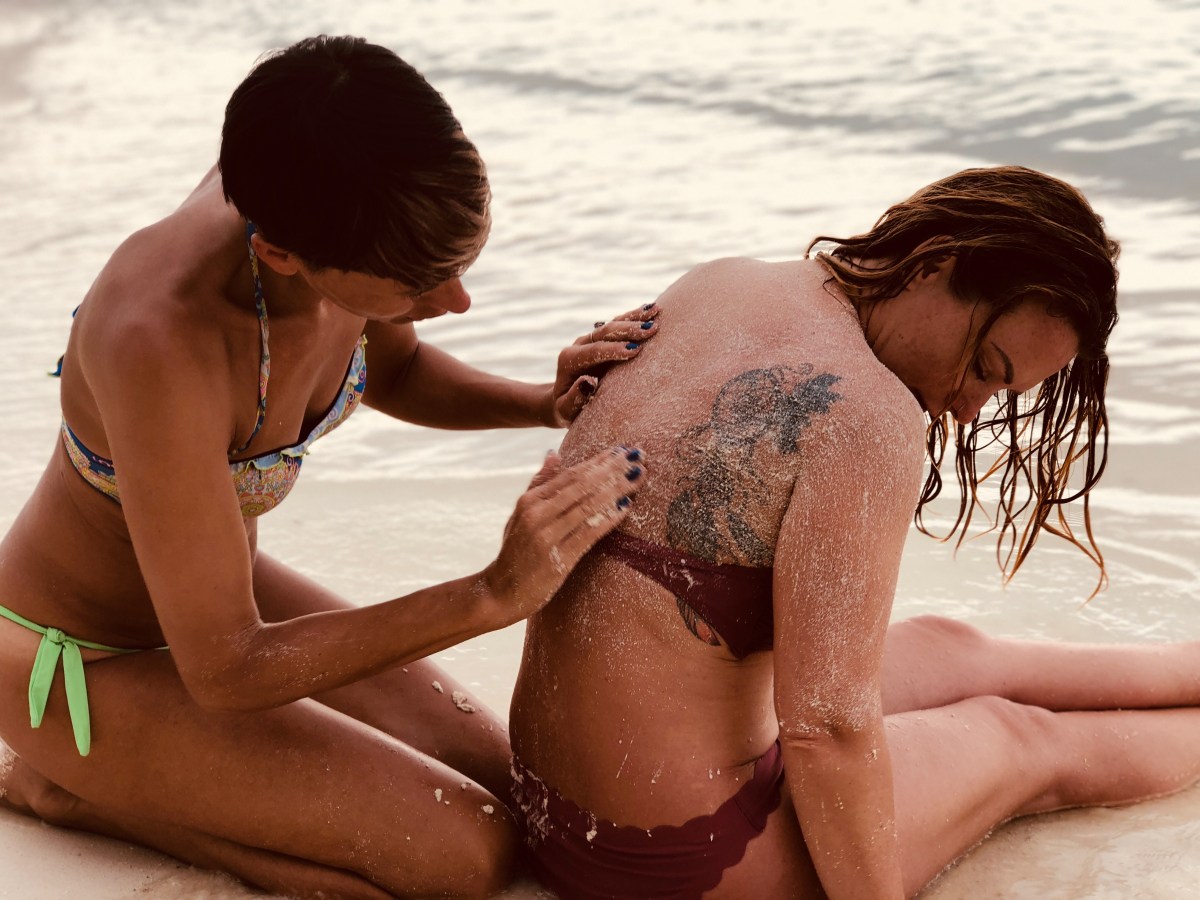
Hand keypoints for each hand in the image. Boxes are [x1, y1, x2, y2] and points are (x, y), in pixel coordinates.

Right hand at [481, 446, 646, 623]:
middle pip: (582, 485)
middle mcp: (537, 514)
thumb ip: (539, 484)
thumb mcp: (520, 514)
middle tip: (638, 456)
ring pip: (588, 505)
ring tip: (638, 477)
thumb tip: (553, 453)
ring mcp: (546, 536)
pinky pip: (589, 533)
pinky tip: (626, 507)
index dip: (598, 461)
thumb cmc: (515, 552)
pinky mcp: (558, 558)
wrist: (500, 592)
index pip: (570, 475)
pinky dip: (609, 518)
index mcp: (530, 501)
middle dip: (613, 469)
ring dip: (617, 489)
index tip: (621, 450)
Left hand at [546, 302, 659, 425]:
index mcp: (569, 360)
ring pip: (613, 323)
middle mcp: (579, 345)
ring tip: (655, 310)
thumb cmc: (568, 409)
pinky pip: (619, 324)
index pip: (593, 351)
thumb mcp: (566, 410)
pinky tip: (652, 309)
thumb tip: (588, 382)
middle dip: (628, 330)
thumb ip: (575, 398)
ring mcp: (591, 339)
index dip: (613, 350)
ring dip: (634, 318)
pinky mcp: (602, 338)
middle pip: (604, 332)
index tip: (634, 350)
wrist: (563, 399)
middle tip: (651, 330)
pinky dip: (635, 317)